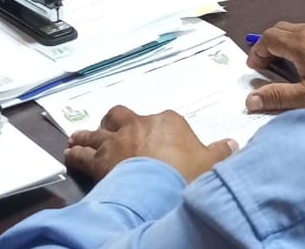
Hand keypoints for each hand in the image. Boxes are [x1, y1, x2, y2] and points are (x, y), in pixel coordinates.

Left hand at [65, 105, 236, 183]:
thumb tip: (233, 145)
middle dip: (114, 123)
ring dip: (87, 135)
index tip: (153, 138)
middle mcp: (138, 125)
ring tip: (79, 137)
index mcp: (167, 121)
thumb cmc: (186, 174)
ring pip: (96, 133)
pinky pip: (81, 153)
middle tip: (110, 130)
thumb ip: (221, 152)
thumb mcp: (211, 162)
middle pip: (120, 116)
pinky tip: (70, 154)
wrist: (159, 187)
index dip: (154, 129)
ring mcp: (116, 141)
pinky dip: (75, 154)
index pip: (160, 119)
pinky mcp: (98, 160)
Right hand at [245, 23, 304, 111]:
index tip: (255, 67)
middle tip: (267, 65)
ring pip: (297, 29)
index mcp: (300, 43)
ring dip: (286, 42)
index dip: (257, 51)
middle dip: (268, 44)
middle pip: (280, 29)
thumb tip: (250, 99)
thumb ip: (277, 96)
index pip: (268, 38)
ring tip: (287, 64)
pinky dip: (302, 41)